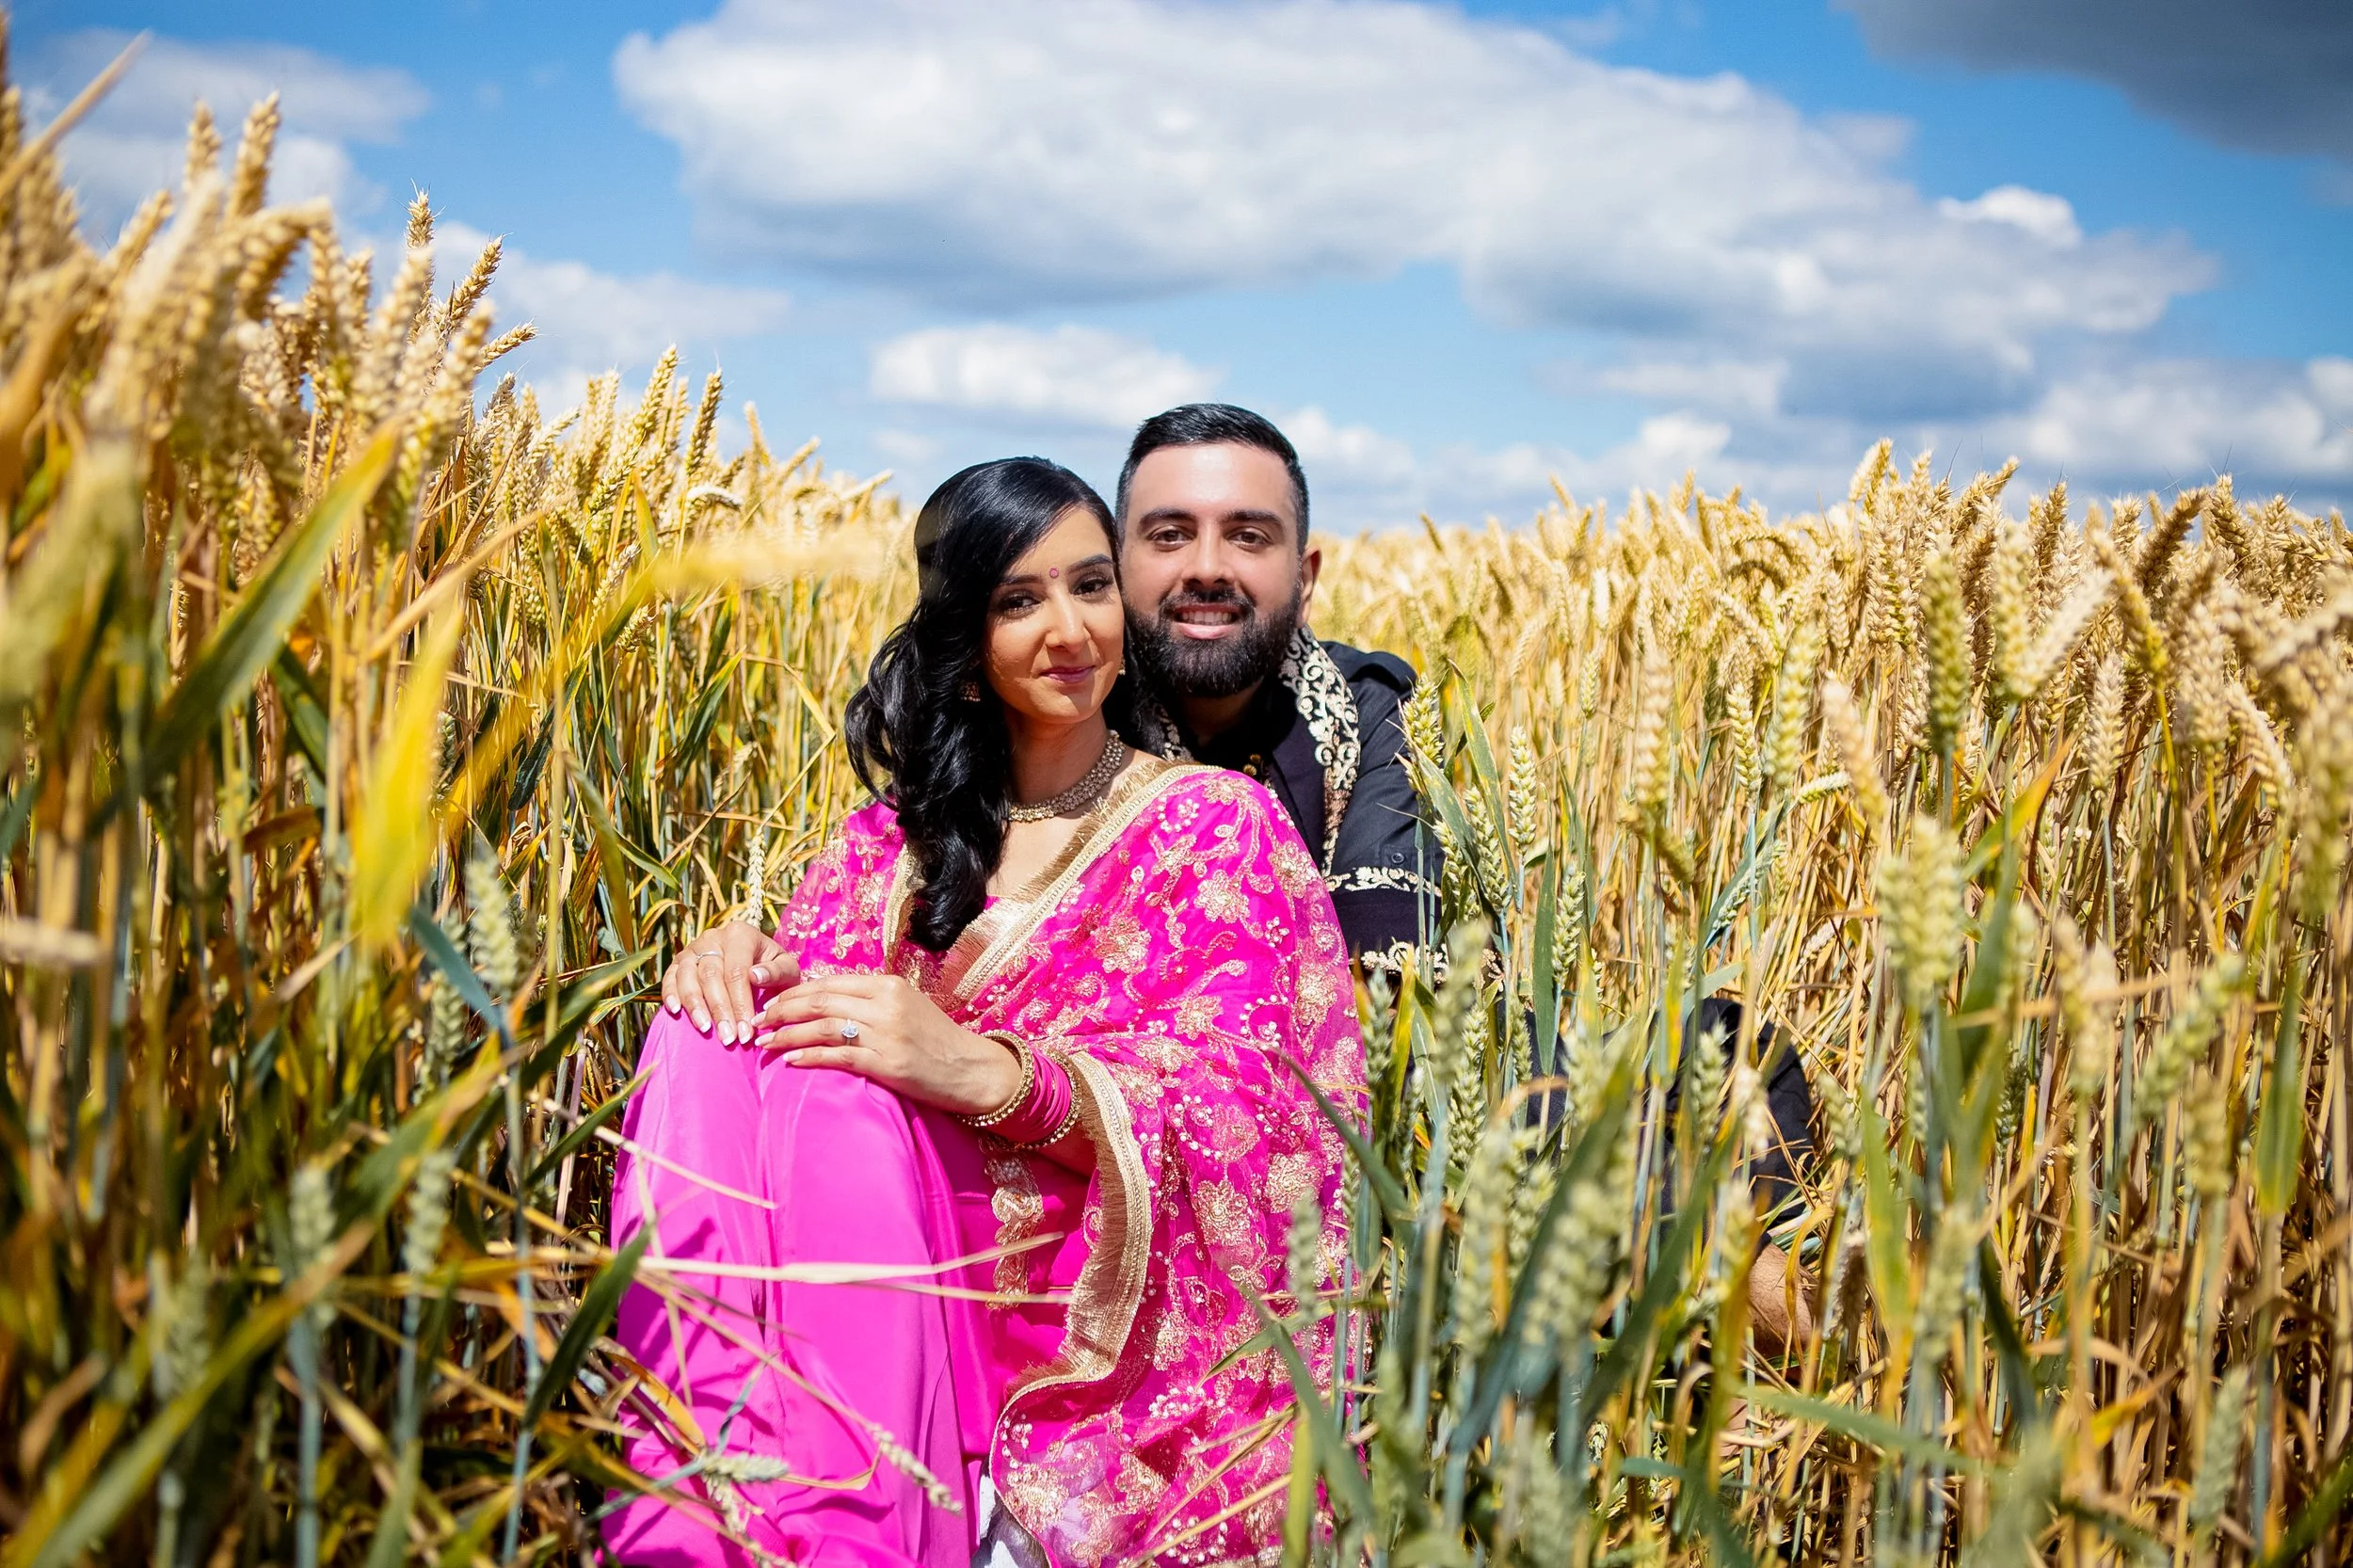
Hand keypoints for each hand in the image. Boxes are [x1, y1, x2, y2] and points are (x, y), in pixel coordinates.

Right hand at [661, 920, 799, 1042]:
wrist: (756, 962)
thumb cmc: (774, 970)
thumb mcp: (786, 969)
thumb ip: (777, 971)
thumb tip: (755, 976)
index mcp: (741, 934)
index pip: (737, 971)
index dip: (740, 1003)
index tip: (746, 1032)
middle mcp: (713, 937)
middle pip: (711, 976)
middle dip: (720, 1010)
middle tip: (728, 1038)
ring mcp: (693, 949)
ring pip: (687, 976)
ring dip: (695, 1006)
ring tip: (705, 1029)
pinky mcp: (679, 962)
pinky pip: (670, 977)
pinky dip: (670, 994)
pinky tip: (676, 1011)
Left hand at [752, 972, 1023, 1117]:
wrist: (972, 1069)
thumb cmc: (936, 1040)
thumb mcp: (906, 1007)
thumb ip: (870, 1001)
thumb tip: (827, 1001)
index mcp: (888, 985)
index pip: (829, 982)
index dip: (793, 992)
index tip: (769, 1002)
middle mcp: (885, 1004)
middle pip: (820, 1000)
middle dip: (782, 1010)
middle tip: (757, 1021)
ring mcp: (886, 1033)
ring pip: (824, 1026)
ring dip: (789, 1034)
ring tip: (765, 1042)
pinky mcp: (887, 1063)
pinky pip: (839, 1056)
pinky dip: (810, 1057)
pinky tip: (791, 1061)